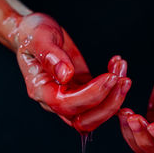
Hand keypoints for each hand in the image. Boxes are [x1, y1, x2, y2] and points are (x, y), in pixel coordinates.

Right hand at [16, 13, 130, 132]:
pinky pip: (100, 101)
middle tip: (122, 79)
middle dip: (107, 103)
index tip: (108, 77)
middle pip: (83, 120)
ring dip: (114, 98)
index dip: (90, 95)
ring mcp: (69, 97)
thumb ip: (50, 56)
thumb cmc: (31, 34)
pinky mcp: (81, 91)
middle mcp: (53, 99)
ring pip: (94, 115)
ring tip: (121, 69)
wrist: (32, 33)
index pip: (65, 104)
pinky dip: (114, 89)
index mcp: (40, 89)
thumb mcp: (39, 37)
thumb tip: (65, 75)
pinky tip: (118, 67)